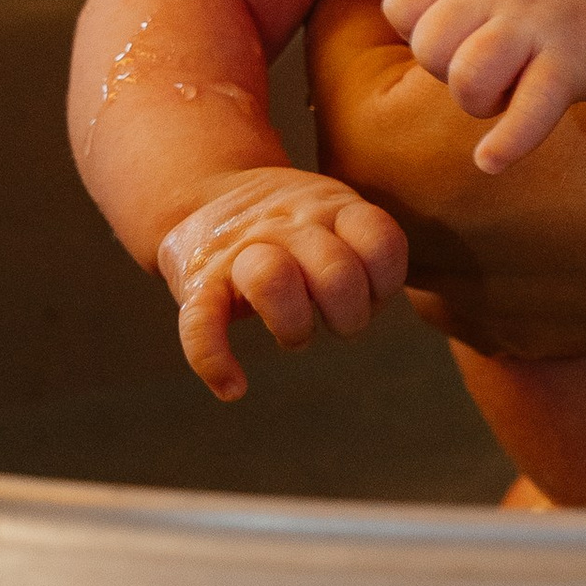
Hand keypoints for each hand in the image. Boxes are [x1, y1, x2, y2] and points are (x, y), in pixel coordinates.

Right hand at [154, 167, 407, 401]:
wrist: (201, 197)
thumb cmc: (287, 224)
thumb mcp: (330, 210)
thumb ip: (364, 241)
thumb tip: (384, 288)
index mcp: (330, 210)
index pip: (381, 243)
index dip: (386, 281)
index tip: (374, 292)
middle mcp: (288, 225)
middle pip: (336, 272)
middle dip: (349, 316)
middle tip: (339, 323)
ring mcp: (241, 251)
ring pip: (271, 281)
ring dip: (292, 326)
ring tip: (295, 338)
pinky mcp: (199, 280)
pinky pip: (202, 322)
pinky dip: (215, 360)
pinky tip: (233, 388)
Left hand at [381, 0, 585, 171]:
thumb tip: (393, 45)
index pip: (400, 4)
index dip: (419, 34)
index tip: (455, 37)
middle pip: (429, 48)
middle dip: (446, 71)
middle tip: (486, 67)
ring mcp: (538, 20)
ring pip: (467, 79)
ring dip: (476, 101)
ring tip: (503, 93)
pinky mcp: (572, 62)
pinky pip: (527, 113)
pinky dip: (506, 145)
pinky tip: (491, 160)